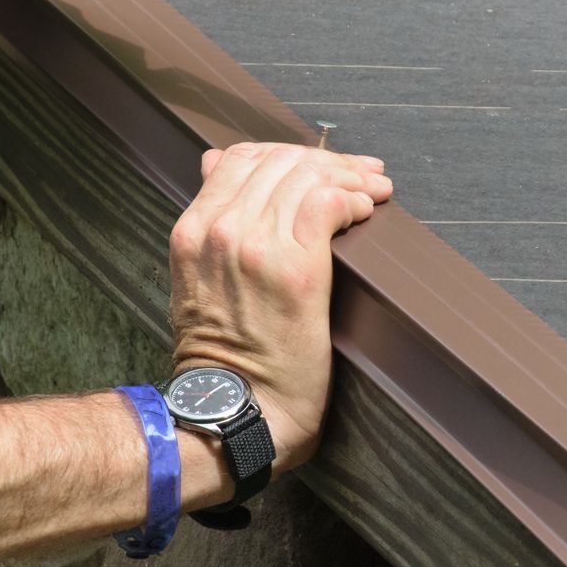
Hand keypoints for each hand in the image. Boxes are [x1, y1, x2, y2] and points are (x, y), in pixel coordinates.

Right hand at [168, 143, 392, 469]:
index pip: (240, 158)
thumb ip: (208, 224)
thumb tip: (214, 164)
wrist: (235, 412)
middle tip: (364, 174)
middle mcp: (219, 230)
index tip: (324, 167)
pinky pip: (328, 204)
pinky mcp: (295, 270)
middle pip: (280, 160)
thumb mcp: (196, 281)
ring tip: (375, 193)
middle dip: (329, 161)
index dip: (288, 155)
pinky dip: (354, 199)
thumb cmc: (224, 359)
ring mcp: (255, 246)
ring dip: (350, 178)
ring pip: (307, 176)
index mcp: (192, 230)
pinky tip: (367, 213)